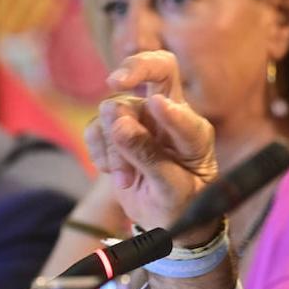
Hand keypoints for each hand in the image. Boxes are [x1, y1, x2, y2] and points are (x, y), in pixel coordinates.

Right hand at [84, 51, 217, 243]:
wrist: (167, 220)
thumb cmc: (182, 204)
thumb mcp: (172, 188)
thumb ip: (148, 156)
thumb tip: (118, 124)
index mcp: (193, 130)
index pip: (180, 106)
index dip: (168, 110)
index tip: (157, 108)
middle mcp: (168, 116)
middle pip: (157, 69)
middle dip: (135, 69)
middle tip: (116, 82)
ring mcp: (141, 119)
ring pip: (114, 109)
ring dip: (114, 146)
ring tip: (126, 178)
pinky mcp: (115, 131)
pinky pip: (96, 127)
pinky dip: (99, 151)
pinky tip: (113, 174)